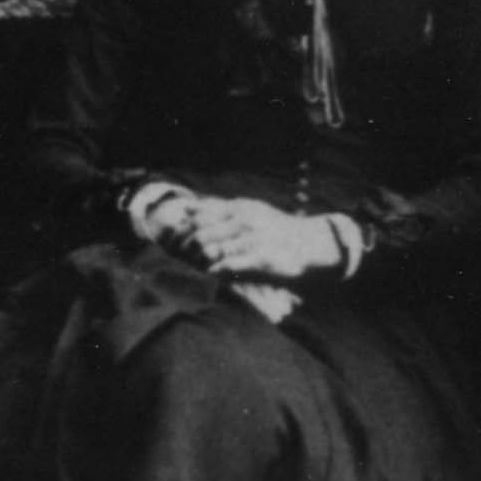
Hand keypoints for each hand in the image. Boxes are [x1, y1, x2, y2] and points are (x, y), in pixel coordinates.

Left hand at [175, 193, 339, 283]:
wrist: (308, 244)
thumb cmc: (271, 228)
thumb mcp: (247, 210)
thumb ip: (218, 208)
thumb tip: (186, 208)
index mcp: (239, 207)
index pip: (201, 214)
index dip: (183, 228)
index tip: (172, 239)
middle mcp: (244, 219)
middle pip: (203, 232)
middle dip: (186, 246)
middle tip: (178, 256)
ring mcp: (253, 238)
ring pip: (214, 249)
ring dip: (199, 260)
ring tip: (193, 266)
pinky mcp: (261, 257)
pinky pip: (231, 264)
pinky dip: (217, 269)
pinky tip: (211, 273)